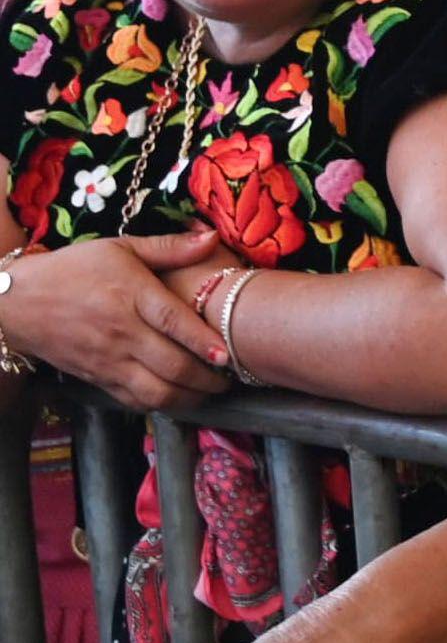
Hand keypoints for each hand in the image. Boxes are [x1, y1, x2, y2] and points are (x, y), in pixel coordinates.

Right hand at [4, 232, 236, 407]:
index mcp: (131, 296)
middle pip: (172, 365)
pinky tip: (179, 397)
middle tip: (230, 379)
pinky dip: (161, 405)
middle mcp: (122, 332)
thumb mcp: (119, 248)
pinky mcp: (97, 377)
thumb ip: (169, 248)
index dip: (204, 342)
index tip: (228, 355)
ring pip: (155, 392)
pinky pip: (134, 400)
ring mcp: (109, 360)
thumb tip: (214, 237)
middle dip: (207, 379)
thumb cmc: (74, 269)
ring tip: (210, 392)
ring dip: (189, 398)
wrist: (17, 300)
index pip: (173, 323)